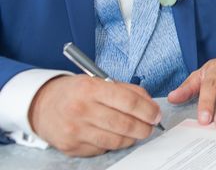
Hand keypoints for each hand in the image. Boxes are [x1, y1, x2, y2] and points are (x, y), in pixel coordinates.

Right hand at [29, 75, 160, 156]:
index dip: (148, 110)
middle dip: (144, 127)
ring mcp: (75, 131)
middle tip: (151, 126)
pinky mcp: (71, 147)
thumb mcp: (100, 82)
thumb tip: (151, 106)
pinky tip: (114, 136)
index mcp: (91, 88)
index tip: (156, 114)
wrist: (43, 105)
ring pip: (115, 141)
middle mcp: (81, 110)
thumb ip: (127, 91)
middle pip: (124, 124)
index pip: (129, 101)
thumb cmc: (77, 91)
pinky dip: (113, 144)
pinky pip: (102, 150)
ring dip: (132, 138)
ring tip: (136, 132)